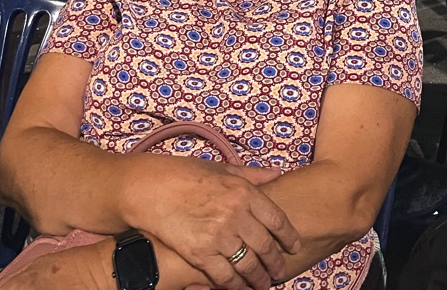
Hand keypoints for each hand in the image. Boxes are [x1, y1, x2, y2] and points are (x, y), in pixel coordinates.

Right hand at [126, 157, 300, 289]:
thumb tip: (277, 174)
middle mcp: (236, 214)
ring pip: (248, 265)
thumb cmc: (187, 174)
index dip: (289, 236)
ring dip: (258, 278)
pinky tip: (240, 288)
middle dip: (275, 262)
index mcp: (244, 191)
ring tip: (263, 284)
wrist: (152, 189)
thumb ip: (252, 175)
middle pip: (265, 246)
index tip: (295, 246)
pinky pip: (224, 276)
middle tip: (280, 271)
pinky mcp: (200, 254)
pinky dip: (235, 286)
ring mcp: (219, 236)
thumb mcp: (222, 168)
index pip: (276, 219)